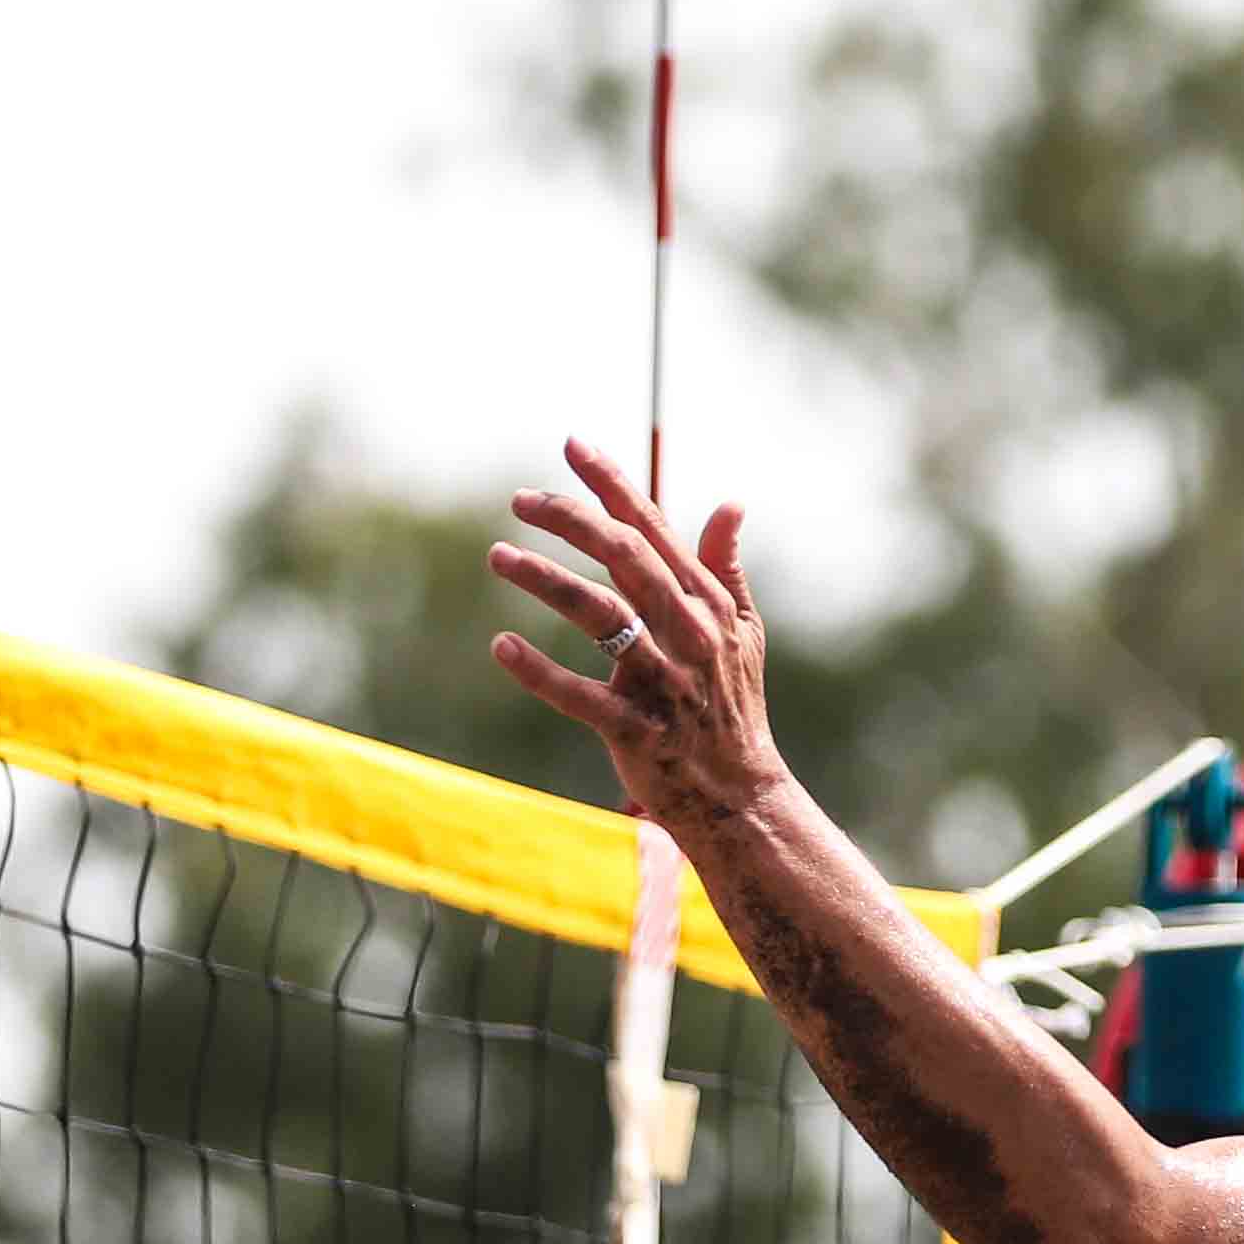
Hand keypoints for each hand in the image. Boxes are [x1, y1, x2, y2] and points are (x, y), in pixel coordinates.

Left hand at [488, 441, 788, 825]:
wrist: (741, 797)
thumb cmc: (734, 709)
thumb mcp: (744, 632)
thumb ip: (727, 566)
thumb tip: (731, 502)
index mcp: (707, 603)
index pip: (654, 528)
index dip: (612, 484)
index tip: (572, 446)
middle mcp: (688, 633)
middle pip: (623, 556)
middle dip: (570, 519)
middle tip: (519, 500)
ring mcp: (663, 682)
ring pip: (598, 614)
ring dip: (544, 581)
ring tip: (498, 556)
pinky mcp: (636, 731)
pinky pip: (580, 695)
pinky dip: (537, 671)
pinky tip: (501, 645)